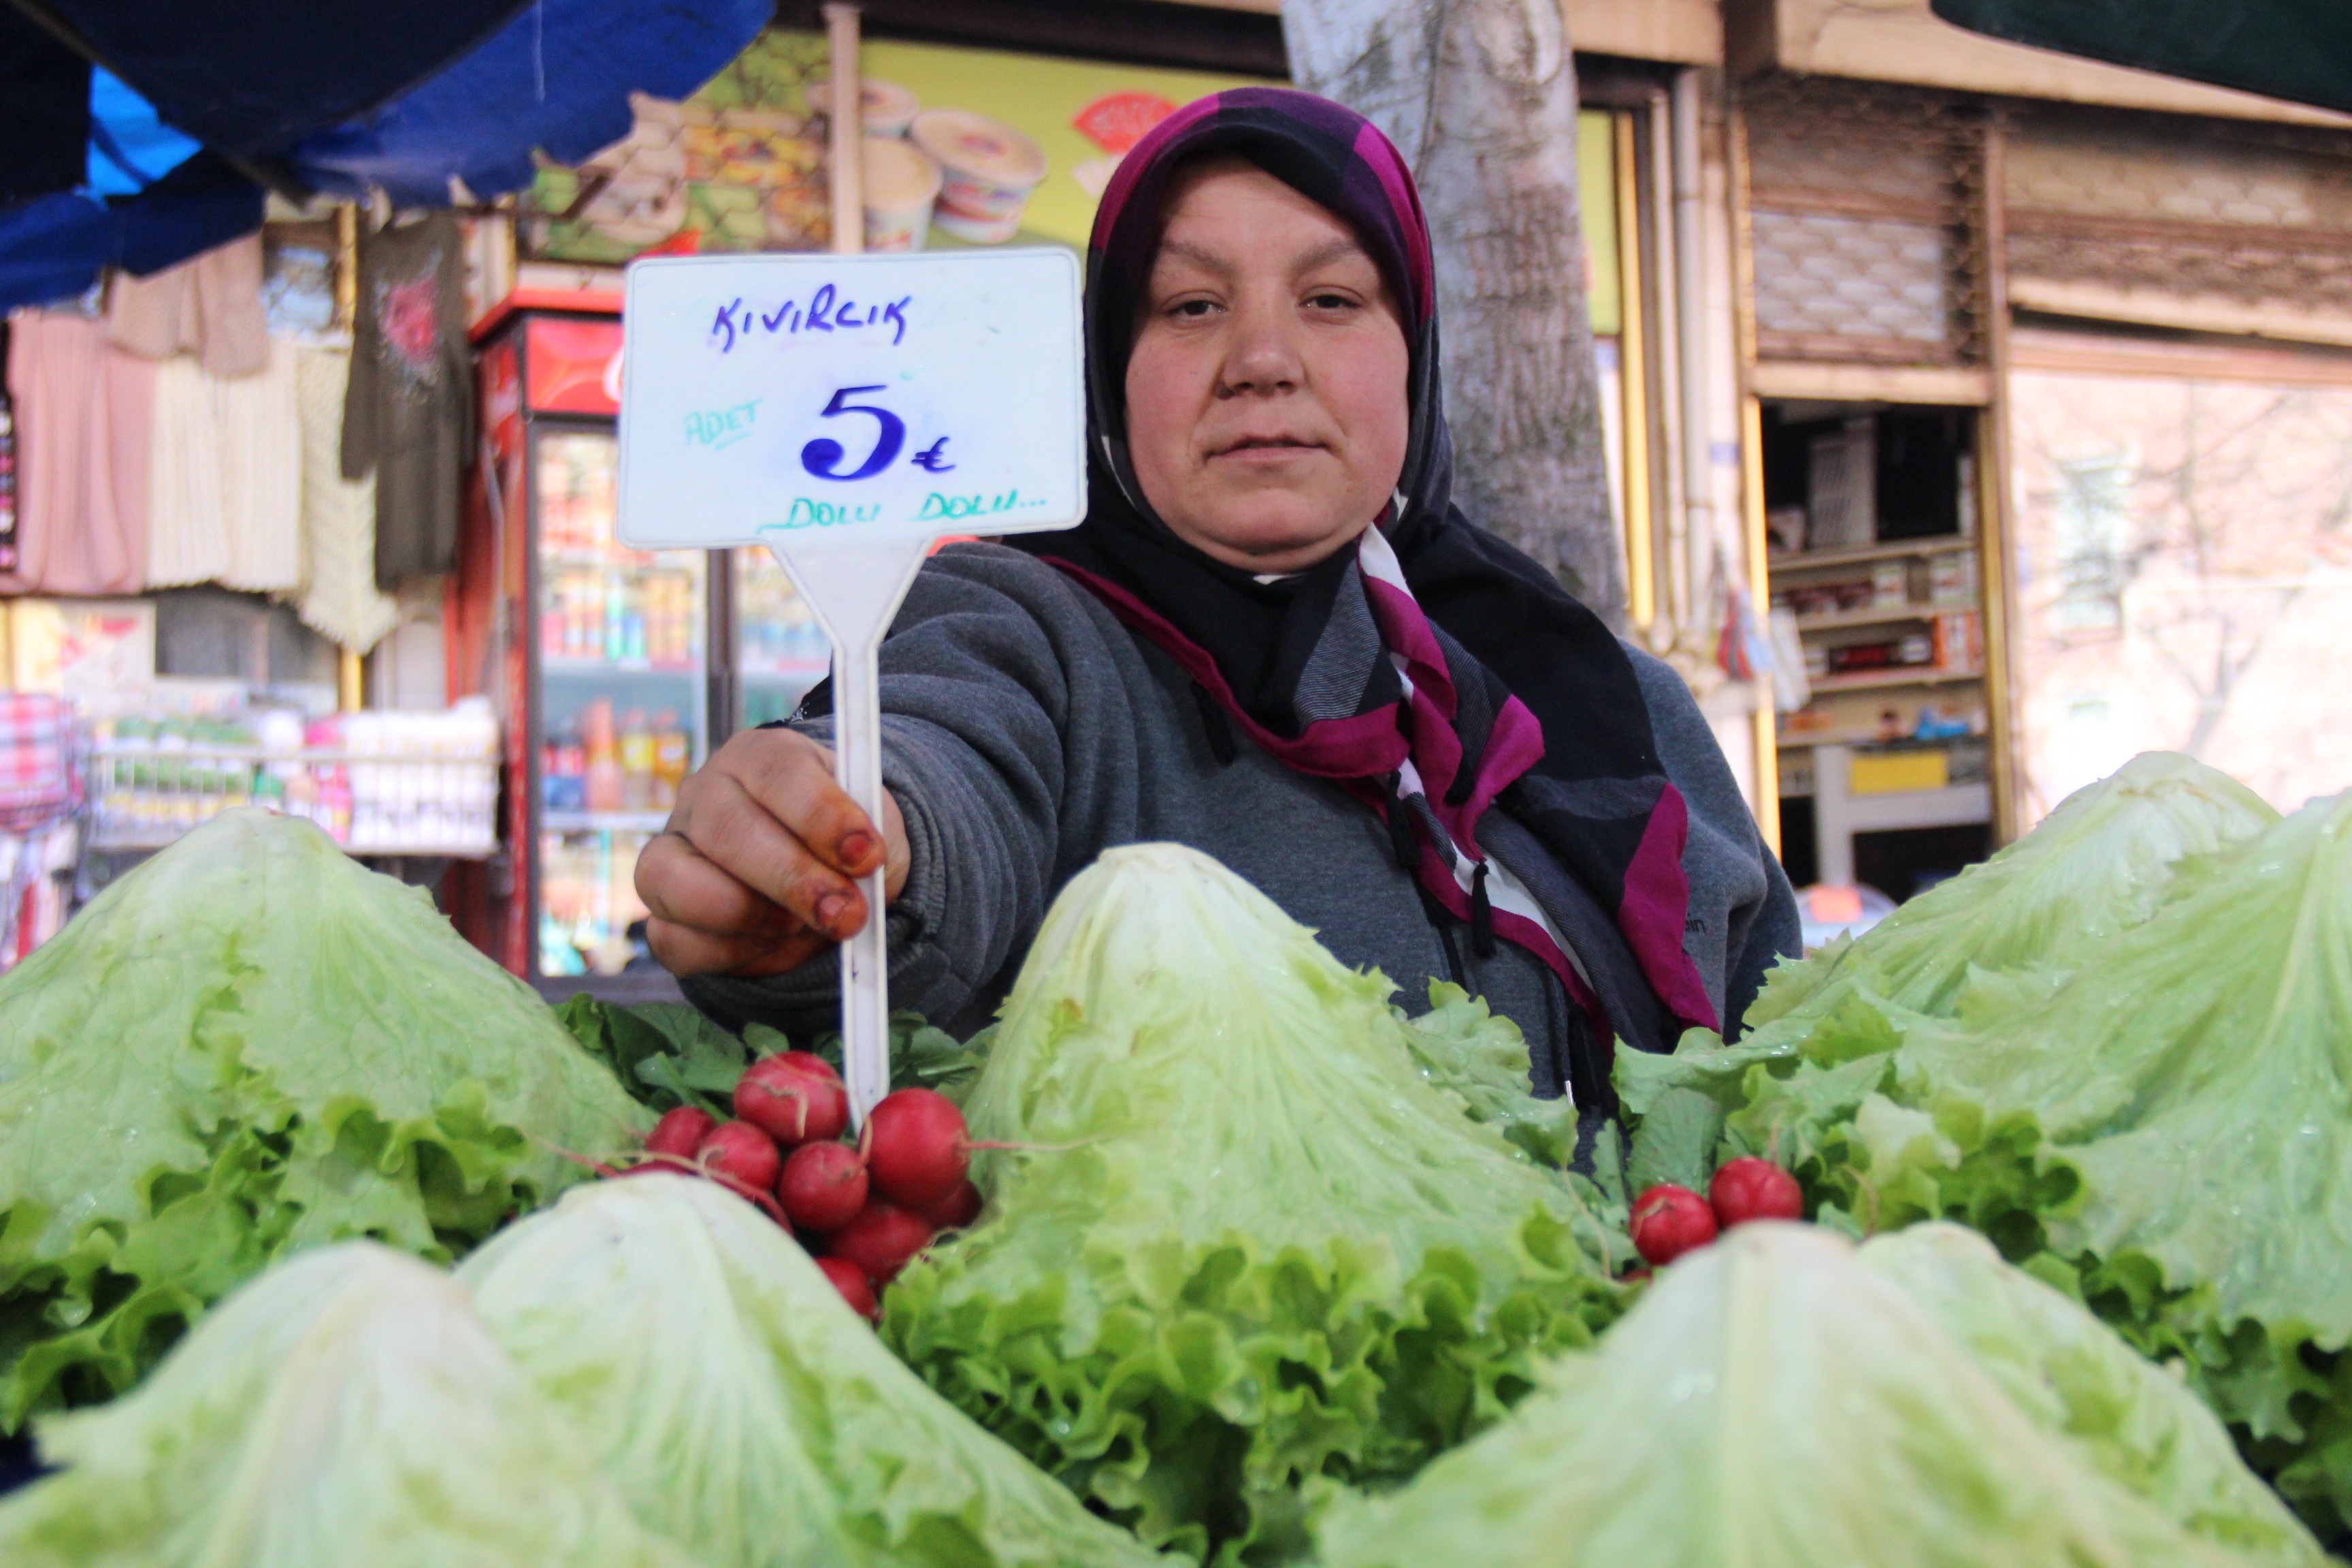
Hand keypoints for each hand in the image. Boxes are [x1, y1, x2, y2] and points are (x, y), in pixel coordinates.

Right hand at [636, 727, 910, 978]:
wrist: (825, 887)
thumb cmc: (844, 848)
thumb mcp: (871, 834)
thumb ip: (867, 847)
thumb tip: (855, 871)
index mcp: (759, 758)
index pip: (777, 772)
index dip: (822, 816)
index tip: (867, 856)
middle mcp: (704, 796)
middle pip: (727, 829)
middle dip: (793, 880)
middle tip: (846, 915)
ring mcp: (670, 853)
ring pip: (674, 880)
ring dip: (749, 916)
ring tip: (802, 928)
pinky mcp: (663, 915)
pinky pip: (674, 939)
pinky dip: (729, 953)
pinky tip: (772, 945)